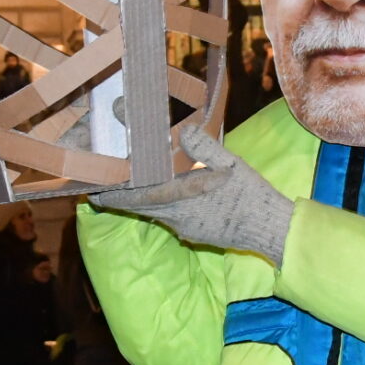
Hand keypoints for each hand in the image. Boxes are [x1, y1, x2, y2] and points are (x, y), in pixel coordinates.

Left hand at [94, 125, 292, 263]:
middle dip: (121, 198)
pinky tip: (167, 197)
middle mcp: (178, 217)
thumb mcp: (232, 164)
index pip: (137, 198)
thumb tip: (184, 130)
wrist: (271, 230)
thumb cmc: (252, 195)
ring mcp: (187, 228)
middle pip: (140, 208)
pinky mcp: (197, 234)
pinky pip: (171, 219)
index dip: (113, 195)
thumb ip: (205, 147)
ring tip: (129, 187)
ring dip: (141, 201)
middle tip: (101, 188)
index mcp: (182, 198)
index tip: (93, 191)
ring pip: (155, 213)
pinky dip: (161, 207)